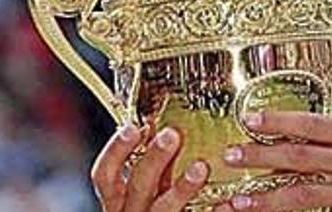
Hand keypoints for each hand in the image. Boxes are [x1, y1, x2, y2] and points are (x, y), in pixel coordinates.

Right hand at [92, 124, 211, 211]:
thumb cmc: (154, 211)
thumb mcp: (146, 196)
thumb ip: (154, 172)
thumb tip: (169, 132)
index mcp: (119, 203)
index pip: (105, 175)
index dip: (116, 151)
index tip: (133, 127)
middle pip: (136, 187)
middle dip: (153, 160)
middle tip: (172, 135)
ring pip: (162, 210)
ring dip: (180, 188)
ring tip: (200, 167)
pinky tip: (227, 203)